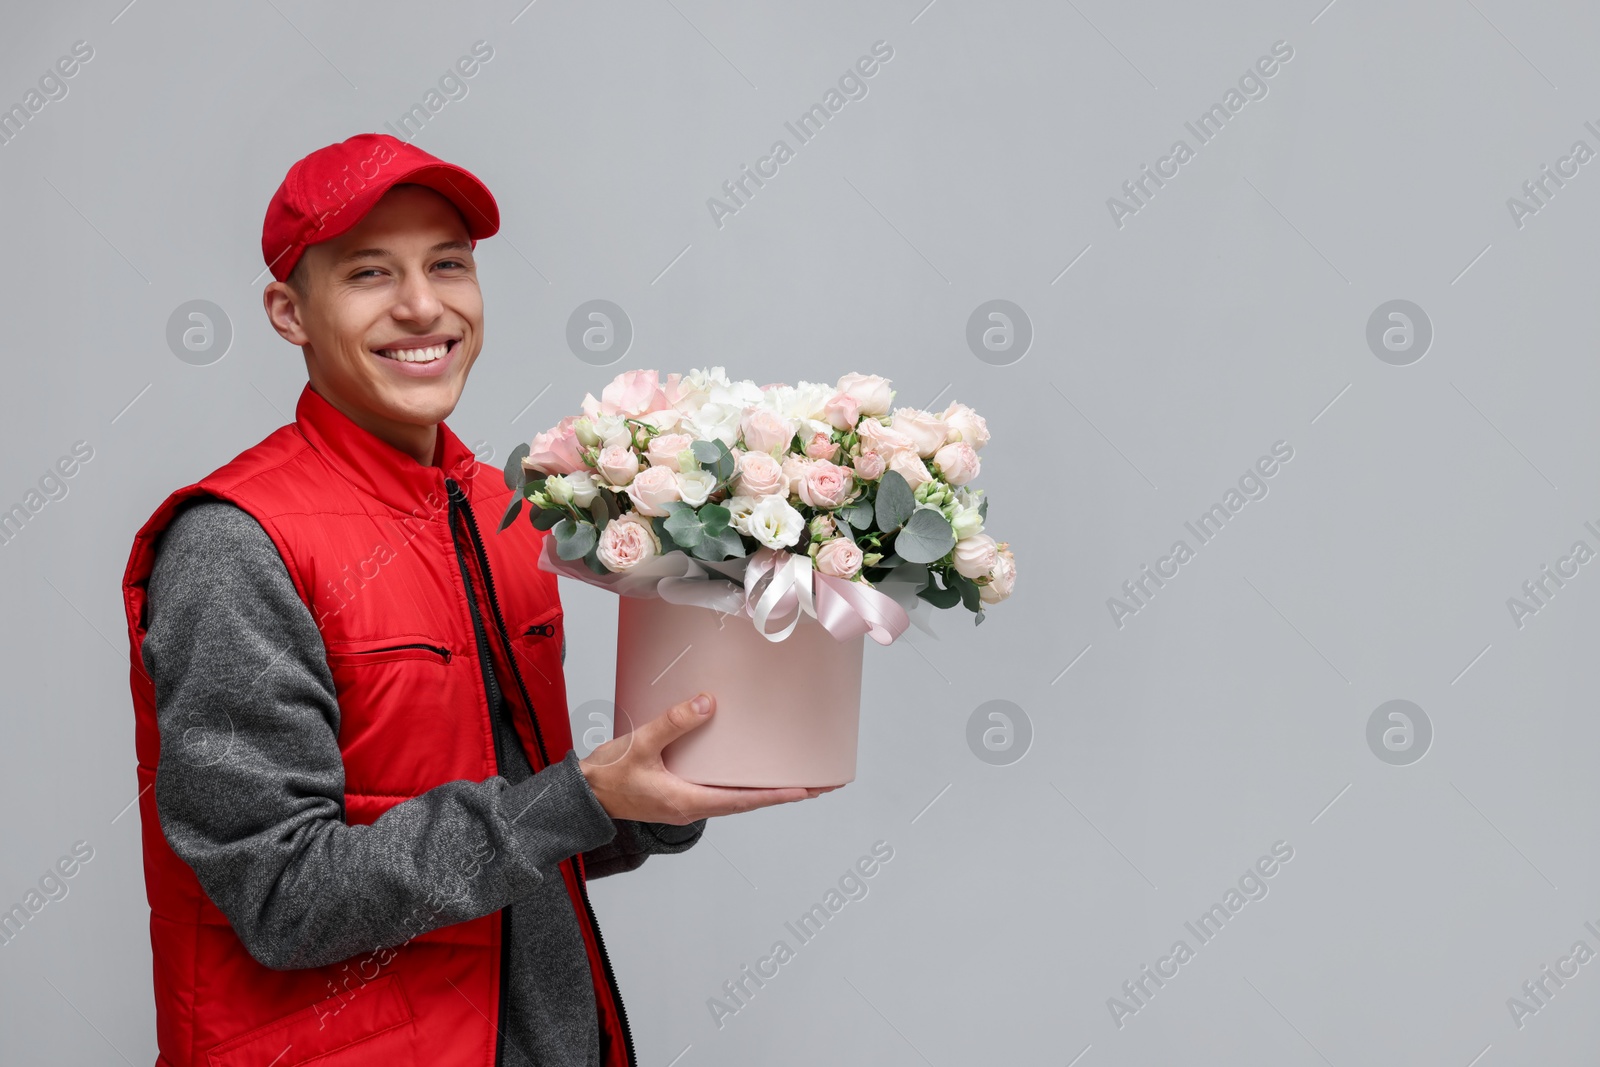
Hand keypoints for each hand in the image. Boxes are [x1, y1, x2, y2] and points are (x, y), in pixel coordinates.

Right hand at [579, 692, 840, 823]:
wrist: (581, 797)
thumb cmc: (605, 777)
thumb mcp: (639, 745)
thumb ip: (672, 723)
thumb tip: (706, 703)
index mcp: (686, 801)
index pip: (743, 800)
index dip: (776, 795)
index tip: (806, 790)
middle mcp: (691, 807)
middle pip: (748, 803)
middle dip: (783, 794)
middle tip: (816, 786)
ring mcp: (685, 804)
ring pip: (735, 800)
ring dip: (765, 792)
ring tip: (794, 780)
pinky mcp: (678, 797)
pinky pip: (720, 794)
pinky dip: (742, 787)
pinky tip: (748, 773)